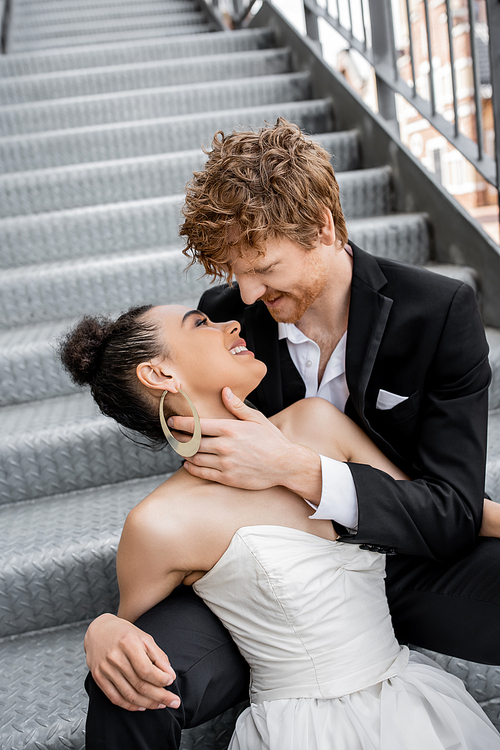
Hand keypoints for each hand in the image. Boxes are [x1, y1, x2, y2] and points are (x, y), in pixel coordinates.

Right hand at [84, 613, 179, 711]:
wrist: (99, 630)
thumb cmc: (124, 633)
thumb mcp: (145, 638)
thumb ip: (158, 656)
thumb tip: (170, 675)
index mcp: (128, 643)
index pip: (147, 670)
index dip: (161, 679)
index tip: (170, 681)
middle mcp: (115, 658)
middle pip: (140, 685)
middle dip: (160, 696)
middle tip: (174, 702)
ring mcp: (105, 669)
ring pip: (129, 695)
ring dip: (147, 703)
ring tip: (160, 705)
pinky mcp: (98, 678)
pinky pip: (115, 698)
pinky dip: (130, 706)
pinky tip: (142, 706)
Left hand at [168, 388, 321, 498]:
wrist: (285, 465)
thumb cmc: (272, 440)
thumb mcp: (257, 419)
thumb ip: (237, 406)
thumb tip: (224, 391)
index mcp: (230, 429)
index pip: (197, 425)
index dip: (181, 423)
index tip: (171, 421)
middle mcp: (225, 446)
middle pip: (192, 442)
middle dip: (179, 438)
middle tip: (172, 435)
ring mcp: (225, 463)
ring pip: (195, 458)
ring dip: (184, 453)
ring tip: (179, 448)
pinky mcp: (227, 478)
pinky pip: (203, 473)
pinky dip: (192, 468)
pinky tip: (188, 464)